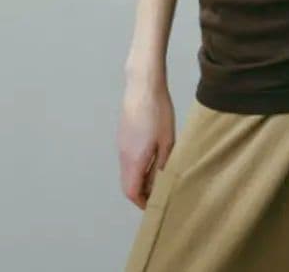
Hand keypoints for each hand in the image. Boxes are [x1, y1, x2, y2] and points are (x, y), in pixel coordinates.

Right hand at [117, 77, 175, 209]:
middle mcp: (124, 155)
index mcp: (134, 160)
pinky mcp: (123, 133)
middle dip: (142, 192)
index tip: (155, 204)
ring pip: (127, 170)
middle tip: (159, 191)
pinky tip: (153, 154)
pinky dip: (138, 164)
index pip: (132, 192)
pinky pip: (128, 158)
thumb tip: (159, 184)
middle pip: (128, 183)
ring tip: (159, 173)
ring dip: (140, 177)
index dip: (142, 202)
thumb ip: (162, 165)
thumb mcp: (167, 140)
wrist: (143, 84)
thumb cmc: (158, 112)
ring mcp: (121, 143)